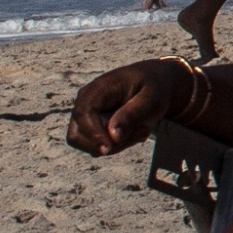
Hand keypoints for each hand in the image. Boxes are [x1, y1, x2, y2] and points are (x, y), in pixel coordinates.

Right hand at [71, 59, 191, 155]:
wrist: (154, 84)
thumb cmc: (153, 88)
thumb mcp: (152, 98)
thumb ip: (133, 114)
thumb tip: (113, 135)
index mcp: (98, 89)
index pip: (83, 114)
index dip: (92, 133)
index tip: (109, 148)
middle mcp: (84, 102)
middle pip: (77, 134)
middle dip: (108, 143)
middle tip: (143, 133)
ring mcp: (84, 116)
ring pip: (87, 144)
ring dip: (116, 145)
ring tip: (142, 130)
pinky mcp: (90, 127)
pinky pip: (96, 146)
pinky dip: (118, 145)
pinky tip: (136, 132)